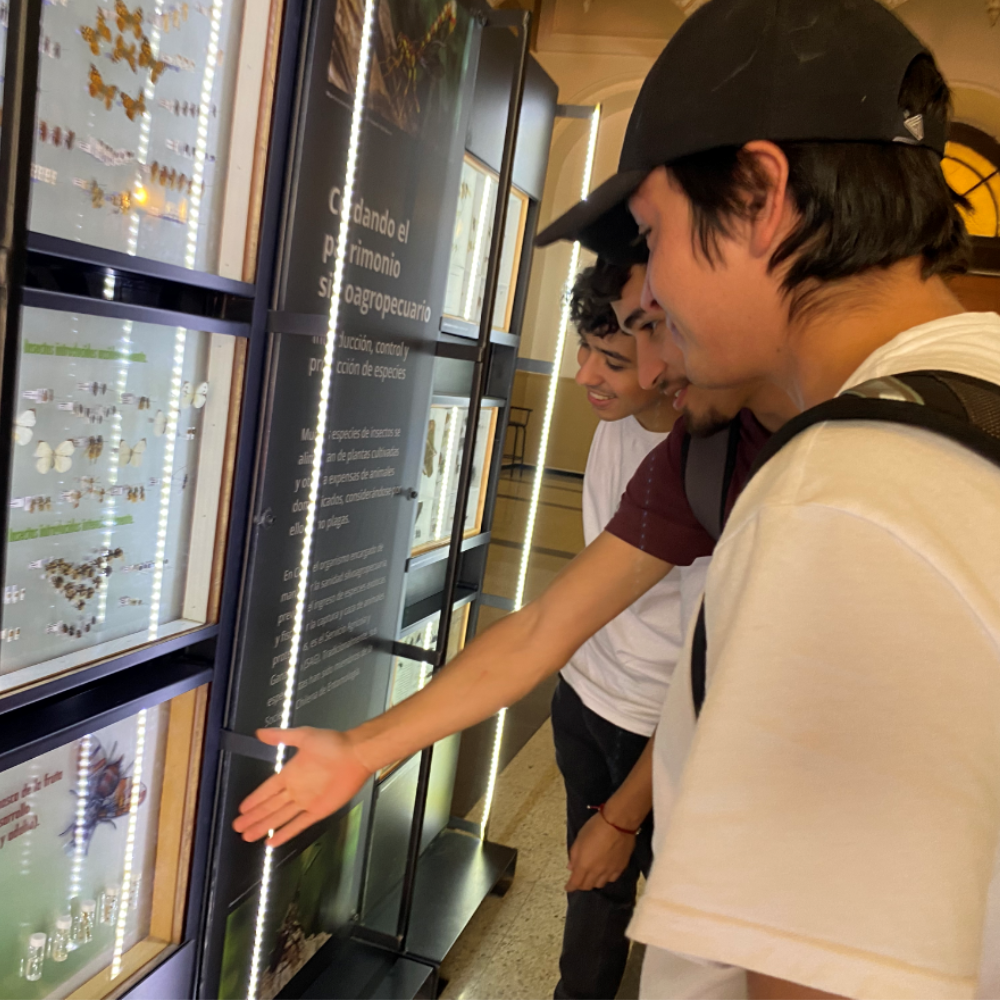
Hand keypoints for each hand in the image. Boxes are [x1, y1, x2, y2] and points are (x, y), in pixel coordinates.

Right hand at [232, 727, 370, 847]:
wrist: (355, 754)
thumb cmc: (332, 743)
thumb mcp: (304, 736)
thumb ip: (281, 737)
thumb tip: (259, 732)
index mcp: (290, 773)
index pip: (266, 790)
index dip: (254, 799)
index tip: (241, 808)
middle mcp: (295, 789)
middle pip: (269, 807)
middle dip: (254, 817)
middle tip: (237, 826)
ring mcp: (306, 802)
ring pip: (279, 818)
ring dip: (263, 827)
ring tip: (247, 836)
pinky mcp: (318, 811)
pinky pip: (298, 824)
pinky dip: (285, 833)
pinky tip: (272, 841)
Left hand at [565, 812, 635, 891]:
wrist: (618, 823)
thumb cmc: (594, 828)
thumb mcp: (579, 838)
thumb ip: (574, 855)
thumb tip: (571, 867)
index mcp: (584, 865)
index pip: (576, 883)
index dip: (570, 886)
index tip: (568, 887)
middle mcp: (596, 872)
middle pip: (588, 886)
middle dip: (581, 884)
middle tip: (579, 879)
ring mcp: (609, 871)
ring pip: (600, 884)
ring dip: (594, 881)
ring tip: (592, 875)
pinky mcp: (621, 868)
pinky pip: (611, 879)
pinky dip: (606, 878)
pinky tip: (605, 872)